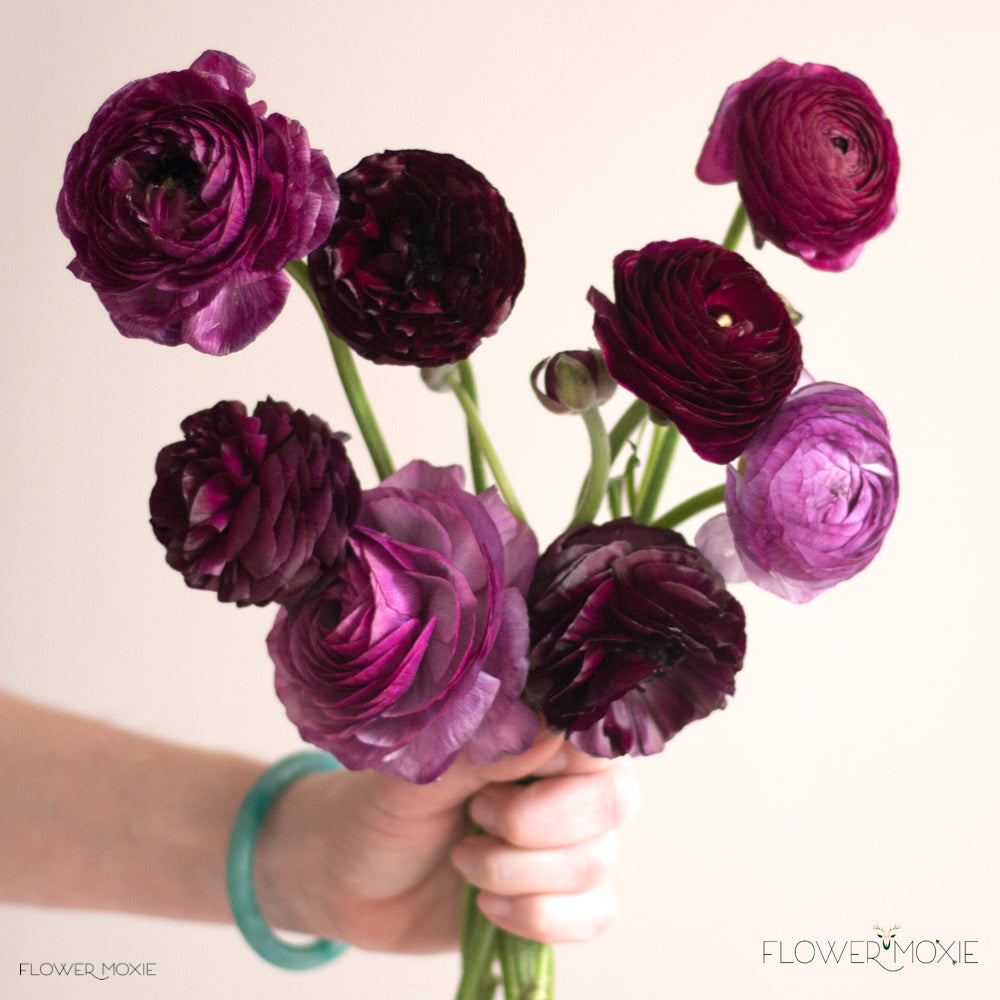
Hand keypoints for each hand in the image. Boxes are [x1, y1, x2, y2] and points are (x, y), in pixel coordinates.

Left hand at [255, 732, 639, 952]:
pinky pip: (595, 916)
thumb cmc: (379, 805)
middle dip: (534, 822)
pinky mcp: (561, 902)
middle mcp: (567, 785)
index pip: (594, 734)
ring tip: (462, 857)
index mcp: (538, 736)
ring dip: (516, 871)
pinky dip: (538, 917)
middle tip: (474, 815)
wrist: (346, 877)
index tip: (502, 774)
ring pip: (595, 863)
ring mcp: (569, 845)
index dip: (564, 759)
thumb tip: (550, 726)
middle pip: (611, 801)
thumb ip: (487, 747)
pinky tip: (487, 906)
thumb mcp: (421, 770)